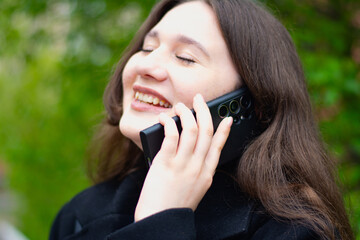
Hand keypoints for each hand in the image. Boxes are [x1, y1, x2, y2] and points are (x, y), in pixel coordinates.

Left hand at [134, 94, 232, 221]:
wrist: (159, 222)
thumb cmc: (172, 207)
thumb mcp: (193, 190)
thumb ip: (195, 172)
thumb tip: (188, 151)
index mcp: (206, 175)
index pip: (218, 146)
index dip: (224, 130)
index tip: (227, 118)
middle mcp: (197, 168)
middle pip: (206, 132)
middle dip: (204, 111)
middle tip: (199, 99)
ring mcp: (182, 165)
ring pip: (190, 130)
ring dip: (186, 113)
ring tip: (180, 106)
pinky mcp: (165, 164)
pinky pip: (171, 137)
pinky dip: (169, 123)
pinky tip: (166, 119)